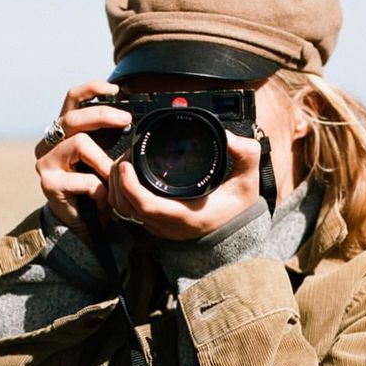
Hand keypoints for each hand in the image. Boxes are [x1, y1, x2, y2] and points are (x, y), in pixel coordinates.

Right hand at [35, 80, 130, 226]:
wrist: (84, 223)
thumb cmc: (96, 187)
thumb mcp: (105, 158)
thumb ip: (110, 140)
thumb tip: (131, 121)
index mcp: (65, 131)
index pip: (73, 99)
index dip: (91, 89)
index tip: (114, 89)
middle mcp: (50, 142)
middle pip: (74, 119)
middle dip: (103, 115)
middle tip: (126, 120)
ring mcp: (46, 162)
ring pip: (80, 144)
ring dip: (103, 160)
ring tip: (113, 175)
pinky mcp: (48, 183)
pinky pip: (84, 179)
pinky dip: (100, 189)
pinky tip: (101, 197)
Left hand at [107, 131, 262, 240]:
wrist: (239, 230)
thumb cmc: (240, 206)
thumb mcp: (249, 178)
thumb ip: (245, 153)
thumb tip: (228, 135)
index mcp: (187, 215)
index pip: (147, 206)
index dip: (129, 186)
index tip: (126, 163)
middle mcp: (169, 225)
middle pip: (126, 207)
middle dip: (117, 179)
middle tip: (126, 156)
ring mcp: (160, 227)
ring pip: (123, 211)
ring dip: (117, 187)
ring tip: (125, 163)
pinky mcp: (156, 225)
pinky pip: (128, 211)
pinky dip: (122, 193)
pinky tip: (128, 177)